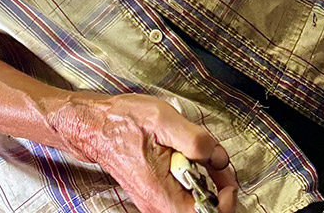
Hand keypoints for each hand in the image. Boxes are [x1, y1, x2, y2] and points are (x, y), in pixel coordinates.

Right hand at [52, 92, 238, 212]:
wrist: (97, 125)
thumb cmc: (124, 122)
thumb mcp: (163, 120)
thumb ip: (196, 140)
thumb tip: (219, 158)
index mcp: (164, 196)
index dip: (226, 198)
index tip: (225, 174)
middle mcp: (160, 207)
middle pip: (205, 210)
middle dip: (217, 184)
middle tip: (214, 158)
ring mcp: (158, 202)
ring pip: (195, 202)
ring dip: (205, 179)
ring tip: (198, 153)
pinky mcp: (157, 194)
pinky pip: (184, 194)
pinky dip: (192, 177)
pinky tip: (185, 156)